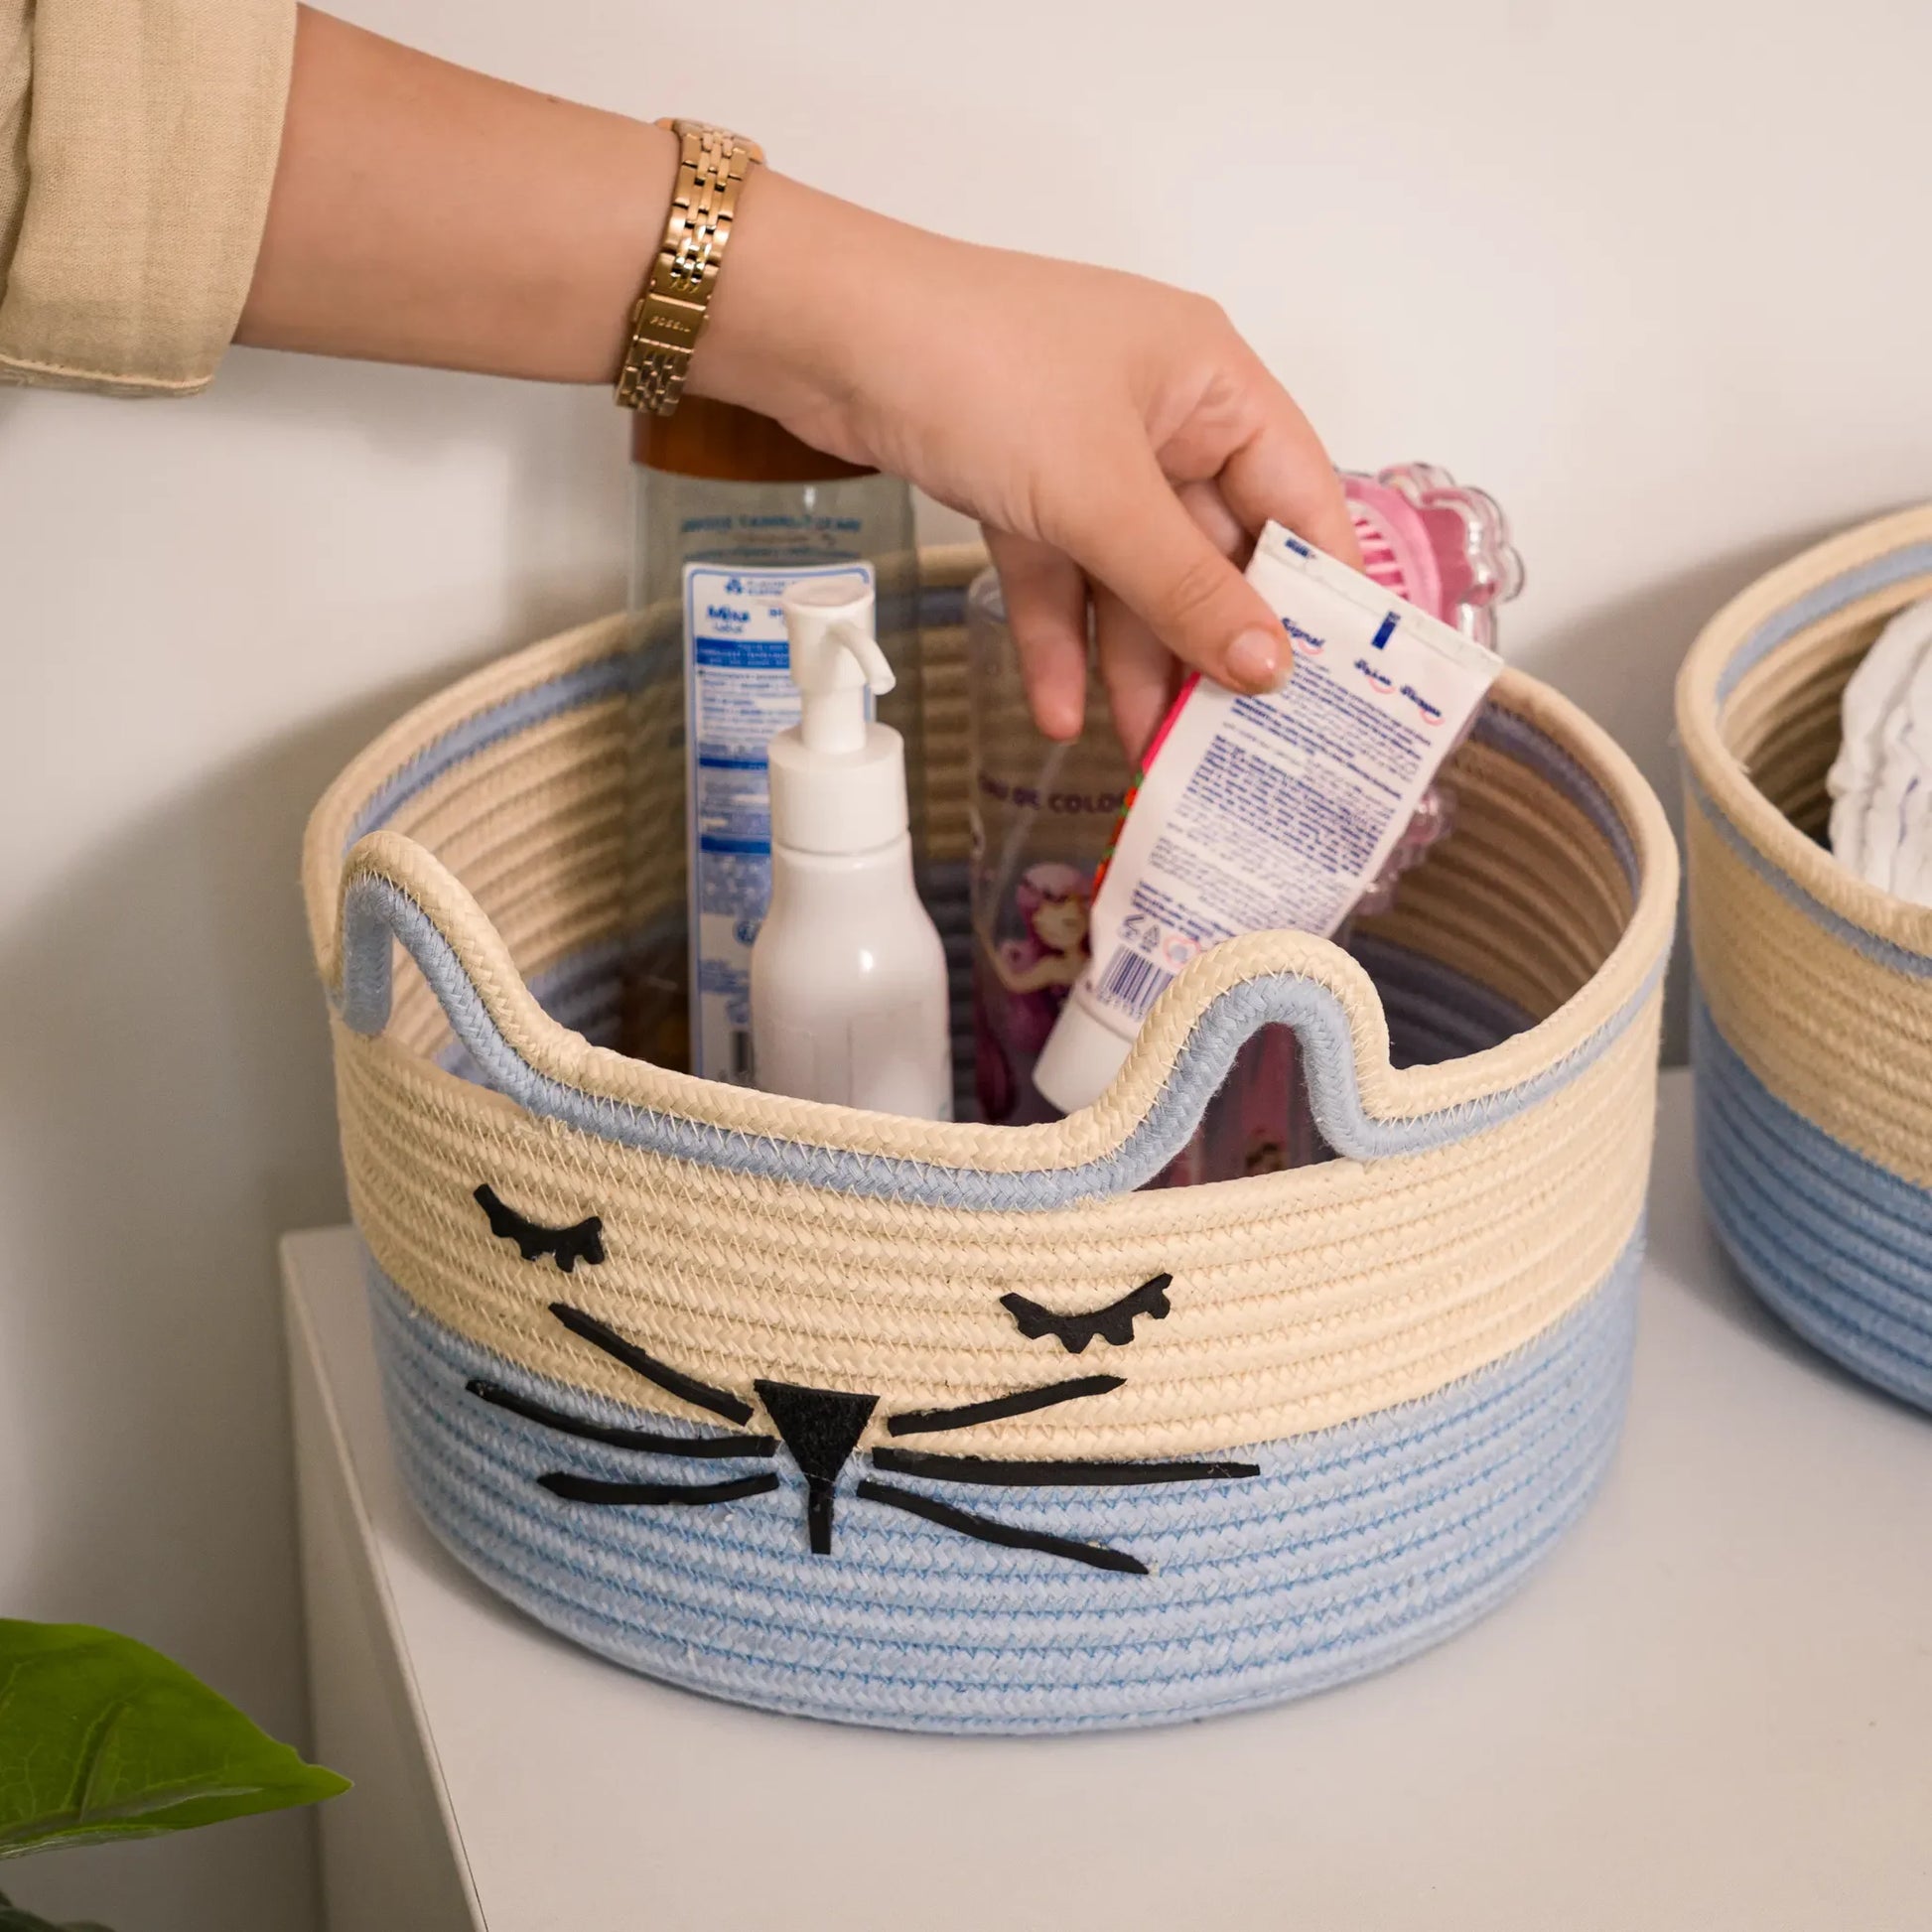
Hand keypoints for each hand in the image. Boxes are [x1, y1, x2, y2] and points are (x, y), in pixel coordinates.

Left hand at [700, 176, 1359, 752]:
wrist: (822, 335)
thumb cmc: (974, 368)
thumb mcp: (1097, 494)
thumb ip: (1184, 587)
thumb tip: (1269, 667)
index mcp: (1210, 381)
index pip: (1297, 495)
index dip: (1316, 592)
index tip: (1332, 686)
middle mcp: (1160, 412)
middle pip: (1209, 549)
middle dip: (1208, 647)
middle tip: (1225, 743)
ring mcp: (1086, 448)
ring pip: (1131, 572)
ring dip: (1132, 660)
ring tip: (1141, 751)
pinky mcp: (1019, 479)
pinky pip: (1060, 571)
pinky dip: (1058, 636)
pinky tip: (1057, 709)